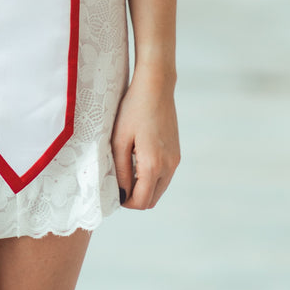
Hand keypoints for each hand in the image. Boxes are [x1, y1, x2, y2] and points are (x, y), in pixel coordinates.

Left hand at [111, 68, 179, 209]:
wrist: (156, 87)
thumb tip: (122, 194)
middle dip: (135, 198)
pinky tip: (138, 161)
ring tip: (126, 171)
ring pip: (159, 189)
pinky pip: (165, 176)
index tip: (112, 193)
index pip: (141, 201)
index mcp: (153, 165)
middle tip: (118, 184)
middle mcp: (169, 166)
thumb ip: (120, 170)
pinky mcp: (177, 153)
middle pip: (152, 200)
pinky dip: (152, 178)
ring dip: (144, 188)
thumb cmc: (133, 110)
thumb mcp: (119, 140)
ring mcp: (175, 160)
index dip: (125, 203)